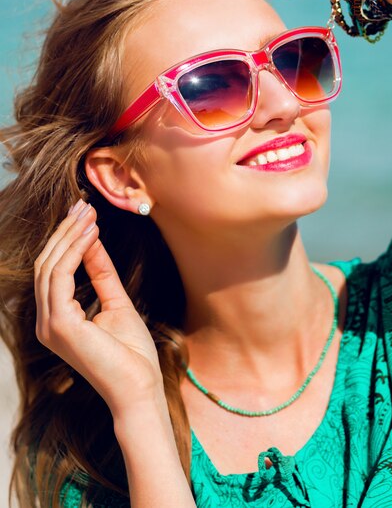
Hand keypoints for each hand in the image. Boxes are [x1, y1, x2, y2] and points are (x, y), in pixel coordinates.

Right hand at [34, 200, 163, 417]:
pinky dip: (74, 252)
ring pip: (50, 267)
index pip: (53, 272)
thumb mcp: (117, 303)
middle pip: (47, 265)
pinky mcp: (60, 324)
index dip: (67, 241)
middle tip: (83, 207)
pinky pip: (60, 277)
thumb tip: (93, 242)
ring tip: (88, 215)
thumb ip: (101, 274)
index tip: (85, 216)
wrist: (141, 388)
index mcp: (57, 319)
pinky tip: (91, 235)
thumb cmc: (132, 354)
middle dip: (65, 233)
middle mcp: (46, 322)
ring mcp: (50, 325)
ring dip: (70, 236)